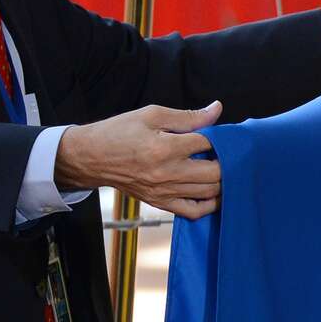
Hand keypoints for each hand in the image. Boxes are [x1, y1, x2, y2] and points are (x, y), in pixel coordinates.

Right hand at [56, 102, 223, 219]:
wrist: (90, 157)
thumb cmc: (119, 132)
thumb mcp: (152, 114)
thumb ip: (188, 116)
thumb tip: (216, 110)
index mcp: (165, 148)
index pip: (209, 143)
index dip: (222, 136)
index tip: (226, 133)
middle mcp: (167, 173)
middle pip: (216, 172)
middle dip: (229, 160)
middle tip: (231, 152)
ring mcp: (164, 191)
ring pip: (210, 192)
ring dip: (224, 181)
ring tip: (226, 167)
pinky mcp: (160, 202)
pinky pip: (193, 211)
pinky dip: (209, 204)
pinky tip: (215, 192)